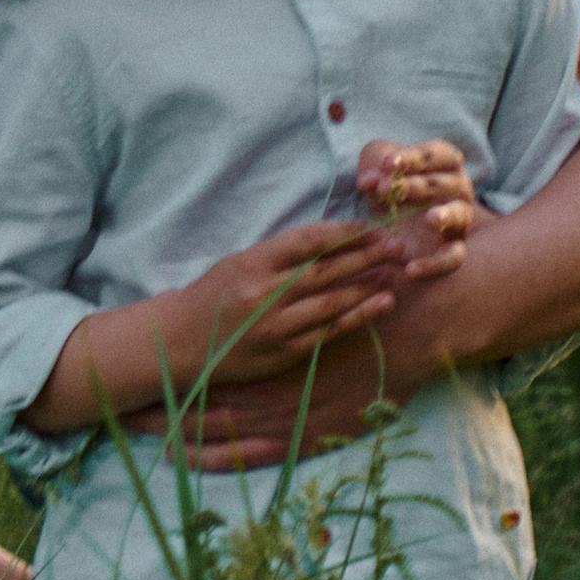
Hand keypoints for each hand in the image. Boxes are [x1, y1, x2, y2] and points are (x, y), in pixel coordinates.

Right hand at [164, 217, 399, 386]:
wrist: (181, 343)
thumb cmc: (214, 296)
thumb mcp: (240, 262)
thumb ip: (281, 254)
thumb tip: (332, 239)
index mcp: (253, 262)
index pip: (309, 241)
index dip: (345, 232)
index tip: (372, 226)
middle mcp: (265, 293)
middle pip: (327, 270)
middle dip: (366, 255)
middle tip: (398, 244)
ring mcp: (275, 326)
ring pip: (332, 301)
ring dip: (368, 285)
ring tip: (395, 271)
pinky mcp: (283, 353)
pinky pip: (328, 332)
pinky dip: (357, 316)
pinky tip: (381, 304)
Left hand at [356, 138, 473, 280]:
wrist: (384, 227)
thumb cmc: (386, 188)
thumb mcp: (376, 168)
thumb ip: (373, 164)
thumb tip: (369, 181)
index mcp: (444, 162)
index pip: (437, 153)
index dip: (414, 157)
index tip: (387, 164)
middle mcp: (458, 189)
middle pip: (445, 183)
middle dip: (416, 185)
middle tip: (386, 188)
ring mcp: (459, 220)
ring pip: (460, 215)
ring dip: (446, 215)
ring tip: (429, 219)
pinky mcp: (452, 250)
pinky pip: (452, 258)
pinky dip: (435, 264)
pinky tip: (410, 269)